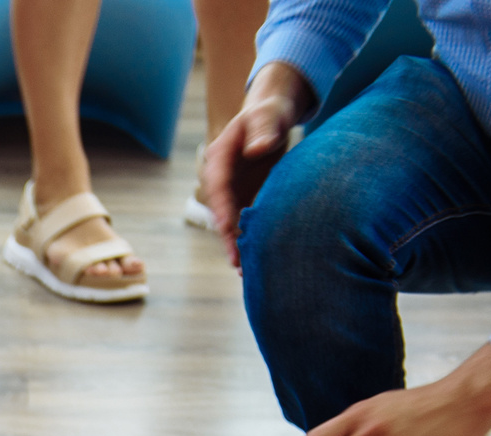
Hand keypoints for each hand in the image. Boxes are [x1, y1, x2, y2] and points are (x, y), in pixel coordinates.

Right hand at [201, 63, 309, 264]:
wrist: (272, 114)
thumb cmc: (269, 111)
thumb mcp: (267, 115)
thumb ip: (263, 130)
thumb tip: (257, 150)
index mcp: (219, 157)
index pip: (217, 184)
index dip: (220, 206)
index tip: (226, 226)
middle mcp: (221, 177)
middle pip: (220, 210)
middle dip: (226, 236)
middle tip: (235, 261)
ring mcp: (233, 188)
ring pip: (230, 220)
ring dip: (236, 243)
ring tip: (243, 270)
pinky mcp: (245, 195)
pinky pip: (243, 219)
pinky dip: (248, 237)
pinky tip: (256, 258)